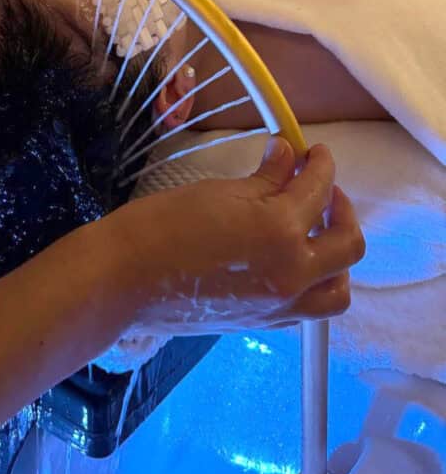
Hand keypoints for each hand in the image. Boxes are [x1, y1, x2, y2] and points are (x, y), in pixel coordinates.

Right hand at [108, 137, 364, 333]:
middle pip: (347, 243)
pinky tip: (290, 259)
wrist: (126, 278)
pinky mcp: (265, 323)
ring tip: (314, 231)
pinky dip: (313, 282)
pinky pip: (310, 307)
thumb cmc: (165, 225)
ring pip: (338, 288)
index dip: (321, 163)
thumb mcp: (220, 190)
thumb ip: (266, 178)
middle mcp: (293, 272)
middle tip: (320, 187)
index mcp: (282, 230)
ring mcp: (282, 304)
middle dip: (341, 208)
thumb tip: (288, 156)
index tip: (313, 150)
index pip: (319, 189)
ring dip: (336, 256)